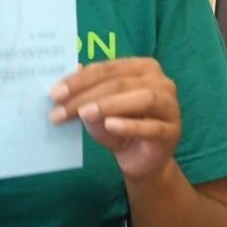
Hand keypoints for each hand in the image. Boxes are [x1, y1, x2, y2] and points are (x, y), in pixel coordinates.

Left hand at [49, 57, 180, 181]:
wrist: (138, 158)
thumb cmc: (116, 126)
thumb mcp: (96, 107)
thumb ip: (85, 92)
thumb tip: (66, 81)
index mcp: (141, 67)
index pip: (107, 69)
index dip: (79, 80)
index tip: (54, 93)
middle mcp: (161, 82)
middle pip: (120, 83)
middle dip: (87, 95)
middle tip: (60, 108)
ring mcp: (171, 106)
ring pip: (142, 98)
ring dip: (109, 105)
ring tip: (85, 113)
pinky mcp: (173, 131)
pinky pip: (152, 126)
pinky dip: (130, 125)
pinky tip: (111, 125)